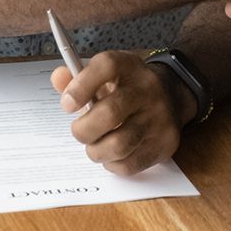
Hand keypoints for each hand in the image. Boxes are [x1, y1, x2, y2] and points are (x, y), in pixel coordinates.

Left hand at [51, 51, 184, 175]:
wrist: (172, 96)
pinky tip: (112, 154)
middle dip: (84, 130)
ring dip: (96, 151)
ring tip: (94, 145)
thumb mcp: (105, 76)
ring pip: (119, 145)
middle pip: (110, 113)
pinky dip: (112, 164)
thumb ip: (77, 77)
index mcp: (129, 66)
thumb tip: (58, 79)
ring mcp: (160, 117)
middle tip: (79, 131)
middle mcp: (148, 89)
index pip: (106, 67)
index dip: (81, 86)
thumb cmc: (127, 87)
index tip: (66, 104)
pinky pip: (130, 164)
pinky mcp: (165, 143)